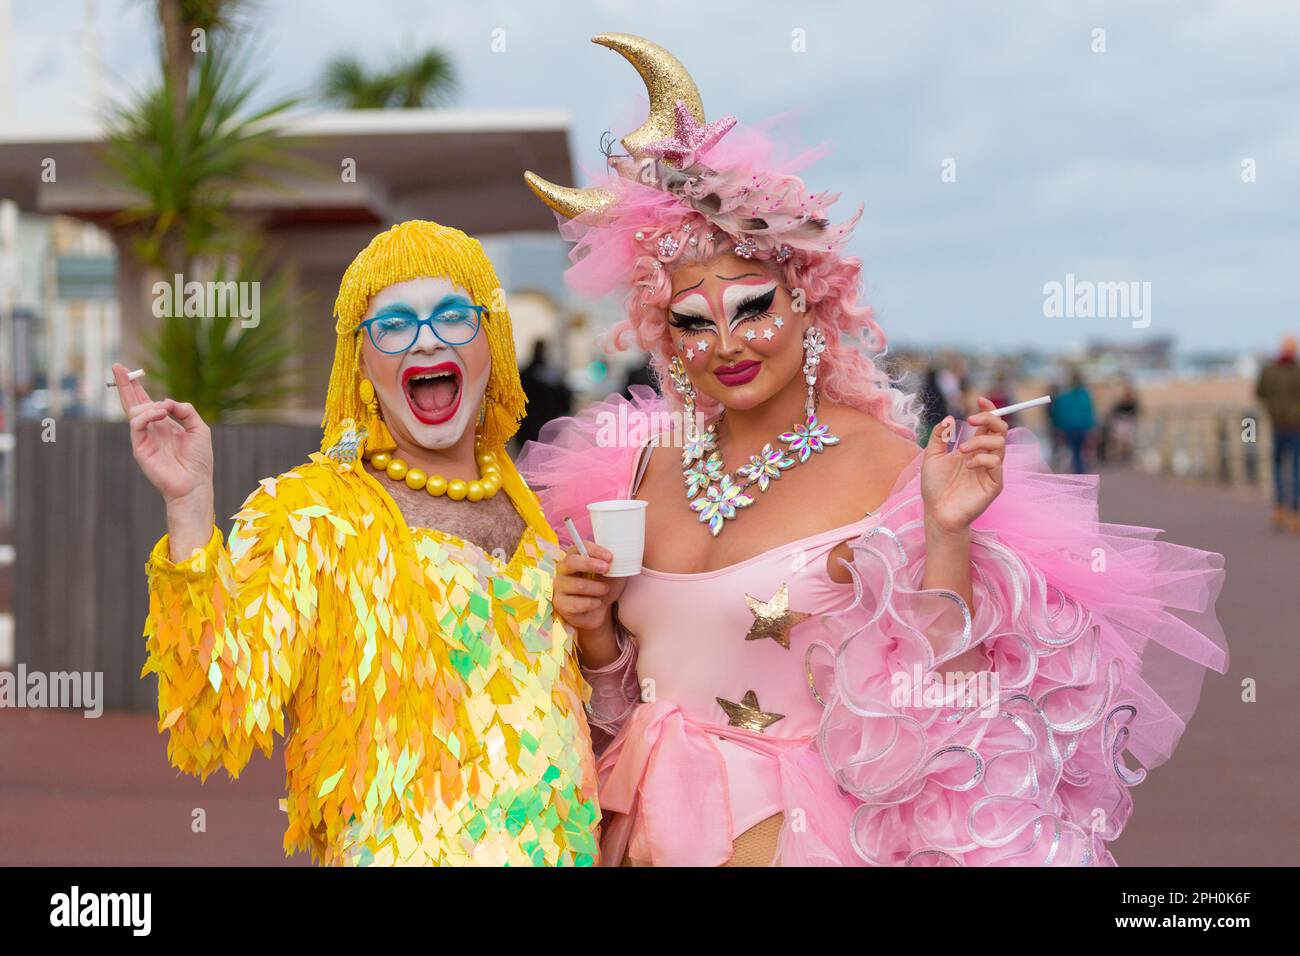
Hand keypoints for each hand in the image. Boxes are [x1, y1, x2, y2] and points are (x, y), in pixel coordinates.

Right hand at [114, 363, 212, 503]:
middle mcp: (151, 429)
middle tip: (117, 366)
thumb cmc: (199, 459)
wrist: (195, 483)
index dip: (137, 387)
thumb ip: (184, 410)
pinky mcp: (140, 447)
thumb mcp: (198, 427)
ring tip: (163, 410)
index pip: (146, 402)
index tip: (128, 370)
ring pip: (135, 412)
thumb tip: (164, 401)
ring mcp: (144, 438)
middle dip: (125, 385)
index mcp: (164, 424)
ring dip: (149, 405)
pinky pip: (136, 424)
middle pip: (132, 403)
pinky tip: (160, 414)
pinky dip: (147, 415)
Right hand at [553, 540, 626, 633]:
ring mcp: (559, 586)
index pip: (579, 546)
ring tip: (605, 590)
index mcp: (575, 556)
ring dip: (597, 588)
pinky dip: (592, 603)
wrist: (599, 610)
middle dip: (590, 564)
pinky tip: (598, 603)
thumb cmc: (604, 585)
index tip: (610, 557)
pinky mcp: (561, 604)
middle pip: (571, 562)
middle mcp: (563, 569)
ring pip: (578, 585)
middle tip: (607, 569)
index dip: (595, 550)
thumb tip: (618, 555)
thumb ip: (613, 562)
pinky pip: (577, 603)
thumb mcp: (612, 572)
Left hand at [921, 397, 1006, 535]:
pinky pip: (996, 463)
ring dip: (980, 441)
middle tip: (971, 421)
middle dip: (989, 419)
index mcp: (973, 448)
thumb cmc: (934, 486)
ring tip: (962, 451)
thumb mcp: (932, 456)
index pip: (988, 424)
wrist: (937, 512)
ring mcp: (991, 470)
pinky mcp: (994, 484)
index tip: (979, 400)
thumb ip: (939, 435)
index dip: (988, 410)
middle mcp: (985, 456)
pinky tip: (968, 466)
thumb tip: (950, 417)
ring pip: (1000, 444)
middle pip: (1001, 430)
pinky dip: (981, 458)